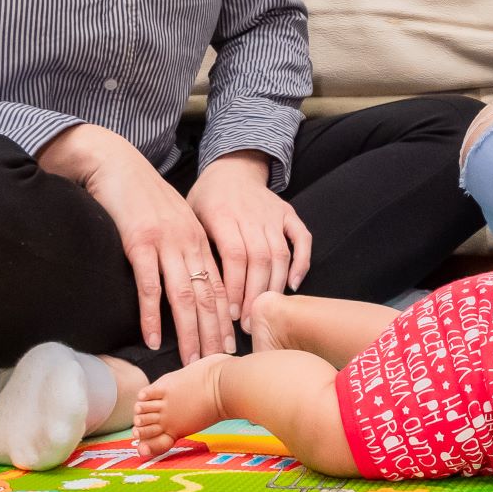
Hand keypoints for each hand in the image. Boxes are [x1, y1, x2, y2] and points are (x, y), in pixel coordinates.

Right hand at [38, 125, 224, 361]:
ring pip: (182, 295)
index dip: (224, 319)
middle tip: (215, 363)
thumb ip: (183, 248)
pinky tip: (154, 338)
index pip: (218, 286)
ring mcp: (165, 243)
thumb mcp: (173, 221)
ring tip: (190, 359)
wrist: (116, 164)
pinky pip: (148, 286)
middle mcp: (188, 243)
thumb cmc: (141, 196)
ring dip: (187, 332)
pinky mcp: (139, 242)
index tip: (228, 346)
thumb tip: (187, 284)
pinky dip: (151, 315)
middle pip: (205, 296)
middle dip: (211, 333)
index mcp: (199, 239)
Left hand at [186, 152, 312, 332]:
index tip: (231, 314)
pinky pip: (302, 239)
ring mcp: (272, 215)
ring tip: (265, 312)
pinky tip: (293, 284)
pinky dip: (301, 262)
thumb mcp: (190, 216)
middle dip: (254, 295)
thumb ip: (196, 246)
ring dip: (274, 287)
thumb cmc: (207, 200)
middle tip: (247, 324)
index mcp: (222, 215)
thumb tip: (191, 289)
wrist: (232, 168)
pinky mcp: (288, 214)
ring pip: (279, 254)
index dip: (235, 286)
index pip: (233, 255)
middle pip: (258, 259)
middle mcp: (250, 215)